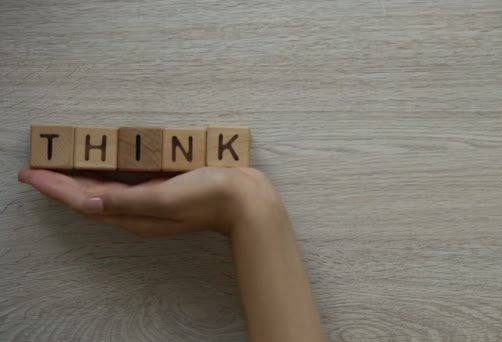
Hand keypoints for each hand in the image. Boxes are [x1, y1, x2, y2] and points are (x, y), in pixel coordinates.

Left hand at [18, 167, 276, 236]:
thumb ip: (126, 199)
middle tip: (37, 167)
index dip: (54, 188)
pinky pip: (124, 184)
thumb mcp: (164, 197)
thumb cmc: (209, 196)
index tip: (29, 173)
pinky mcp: (163, 190)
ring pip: (105, 190)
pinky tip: (104, 164)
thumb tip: (85, 202)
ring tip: (61, 166)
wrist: (247, 200)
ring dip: (80, 179)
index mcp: (134, 214)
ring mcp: (151, 202)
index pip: (83, 201)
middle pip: (89, 197)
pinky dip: (106, 174)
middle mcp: (138, 211)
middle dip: (61, 184)